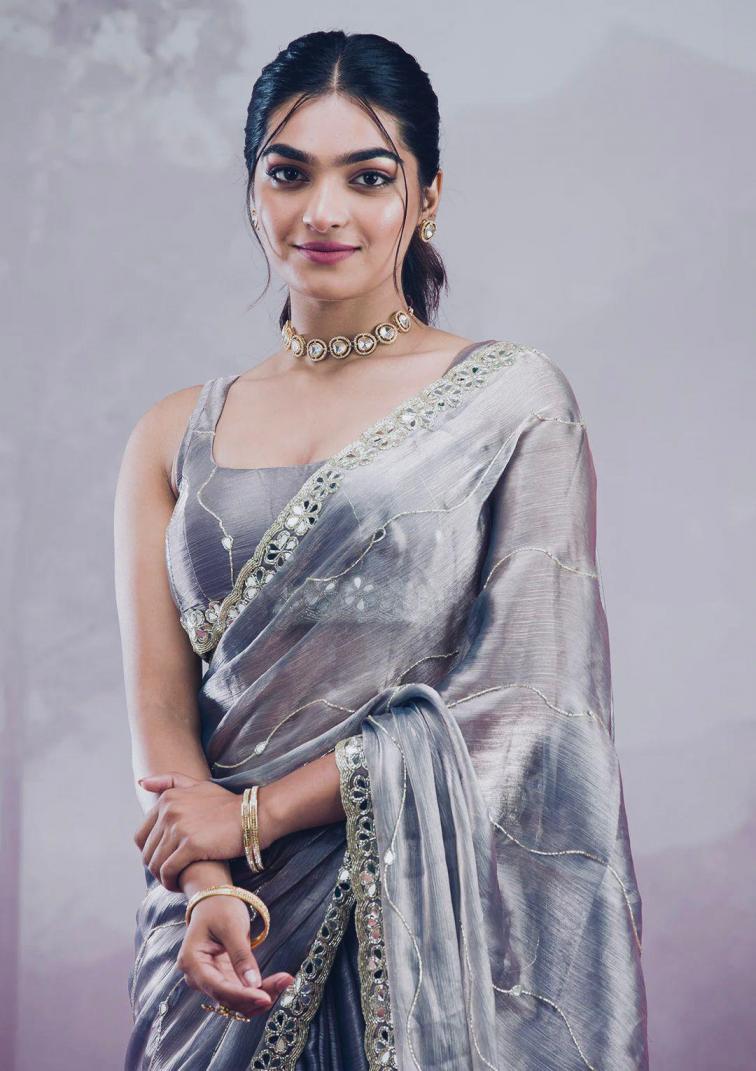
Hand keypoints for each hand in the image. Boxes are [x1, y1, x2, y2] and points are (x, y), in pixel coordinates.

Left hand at [134, 772, 243, 891]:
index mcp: (167, 799)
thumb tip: (142, 782)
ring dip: (163, 877)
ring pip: (156, 863)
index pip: (141, 836)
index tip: (165, 860)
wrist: (254, 815)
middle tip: (171, 875)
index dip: (151, 853)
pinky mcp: (191, 845)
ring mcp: (179, 827)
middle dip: (156, 867)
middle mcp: (169, 811)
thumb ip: (169, 781)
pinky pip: (168, 870)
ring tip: (175, 881)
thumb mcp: (198, 785)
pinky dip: (170, 882)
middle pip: (147, 852)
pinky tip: (179, 885)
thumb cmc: (227, 804)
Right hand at [178, 894, 293, 1017]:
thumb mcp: (231, 927)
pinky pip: (240, 991)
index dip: (242, 996)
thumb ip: (241, 956)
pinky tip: (276, 984)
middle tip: (284, 983)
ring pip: (236, 999)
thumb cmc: (219, 908)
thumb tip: (253, 984)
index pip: (218, 988)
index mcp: (192, 962)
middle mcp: (197, 977)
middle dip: (256, 995)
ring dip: (260, 995)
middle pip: (228, 997)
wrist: (214, 902)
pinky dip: (257, 990)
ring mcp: (209, 979)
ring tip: (284, 982)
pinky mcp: (222, 979)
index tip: (265, 998)